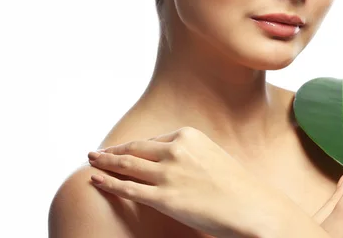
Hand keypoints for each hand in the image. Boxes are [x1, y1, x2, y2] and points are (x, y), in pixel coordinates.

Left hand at [87, 126, 264, 237]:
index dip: (132, 147)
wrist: (251, 206)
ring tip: (91, 161)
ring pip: (127, 166)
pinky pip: (128, 188)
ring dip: (105, 163)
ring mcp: (168, 173)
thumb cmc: (237, 185)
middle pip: (134, 149)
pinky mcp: (164, 197)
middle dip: (113, 152)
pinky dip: (109, 183)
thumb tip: (170, 161)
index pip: (152, 141)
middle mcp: (175, 150)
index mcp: (188, 135)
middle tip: (96, 153)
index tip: (121, 150)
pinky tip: (96, 180)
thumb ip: (190, 154)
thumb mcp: (213, 156)